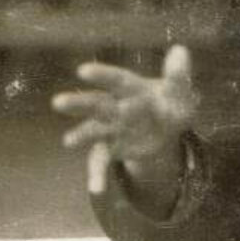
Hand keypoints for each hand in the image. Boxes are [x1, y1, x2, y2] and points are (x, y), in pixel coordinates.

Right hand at [53, 44, 197, 195]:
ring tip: (69, 142)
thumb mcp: (179, 93)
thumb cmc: (168, 105)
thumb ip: (178, 76)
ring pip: (92, 130)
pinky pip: (101, 162)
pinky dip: (98, 175)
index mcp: (131, 89)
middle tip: (58, 103)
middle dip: (79, 104)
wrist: (166, 130)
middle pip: (96, 105)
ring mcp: (111, 129)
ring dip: (80, 135)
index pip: (116, 80)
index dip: (101, 75)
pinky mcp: (112, 148)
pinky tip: (96, 189)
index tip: (83, 71)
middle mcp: (115, 107)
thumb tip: (181, 51)